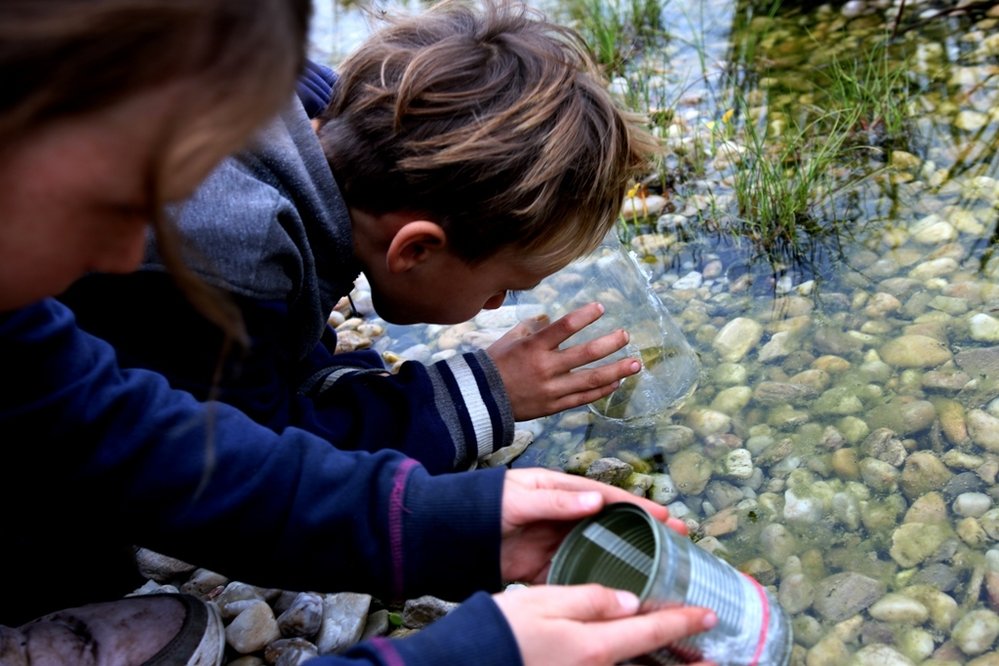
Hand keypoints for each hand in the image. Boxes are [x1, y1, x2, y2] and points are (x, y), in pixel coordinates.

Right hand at [486, 302, 640, 420]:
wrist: (480, 400)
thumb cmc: (494, 365)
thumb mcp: (509, 340)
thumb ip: (531, 328)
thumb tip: (548, 320)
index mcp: (533, 347)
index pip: (564, 327)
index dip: (585, 315)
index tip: (601, 308)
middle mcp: (545, 367)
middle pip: (586, 353)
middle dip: (610, 344)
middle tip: (626, 336)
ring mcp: (551, 389)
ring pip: (590, 379)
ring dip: (616, 370)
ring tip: (635, 363)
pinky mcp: (553, 406)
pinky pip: (583, 398)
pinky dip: (601, 391)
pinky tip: (616, 383)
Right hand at [493, 584, 716, 665]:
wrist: (467, 663)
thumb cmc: (502, 630)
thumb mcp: (545, 601)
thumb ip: (591, 599)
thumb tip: (630, 600)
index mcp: (594, 644)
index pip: (650, 629)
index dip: (682, 621)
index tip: (708, 615)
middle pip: (651, 665)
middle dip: (686, 662)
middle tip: (714, 658)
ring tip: (690, 665)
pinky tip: (638, 662)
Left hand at [499, 468, 686, 583]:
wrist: (447, 534)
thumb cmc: (481, 505)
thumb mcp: (518, 498)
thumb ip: (555, 502)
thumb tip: (595, 500)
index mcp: (558, 490)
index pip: (605, 496)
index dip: (637, 506)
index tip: (666, 515)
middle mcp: (561, 515)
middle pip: (610, 523)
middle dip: (643, 531)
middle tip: (678, 540)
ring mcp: (554, 541)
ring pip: (598, 549)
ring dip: (626, 557)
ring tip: (658, 568)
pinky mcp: (542, 566)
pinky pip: (575, 572)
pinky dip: (595, 582)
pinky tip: (619, 593)